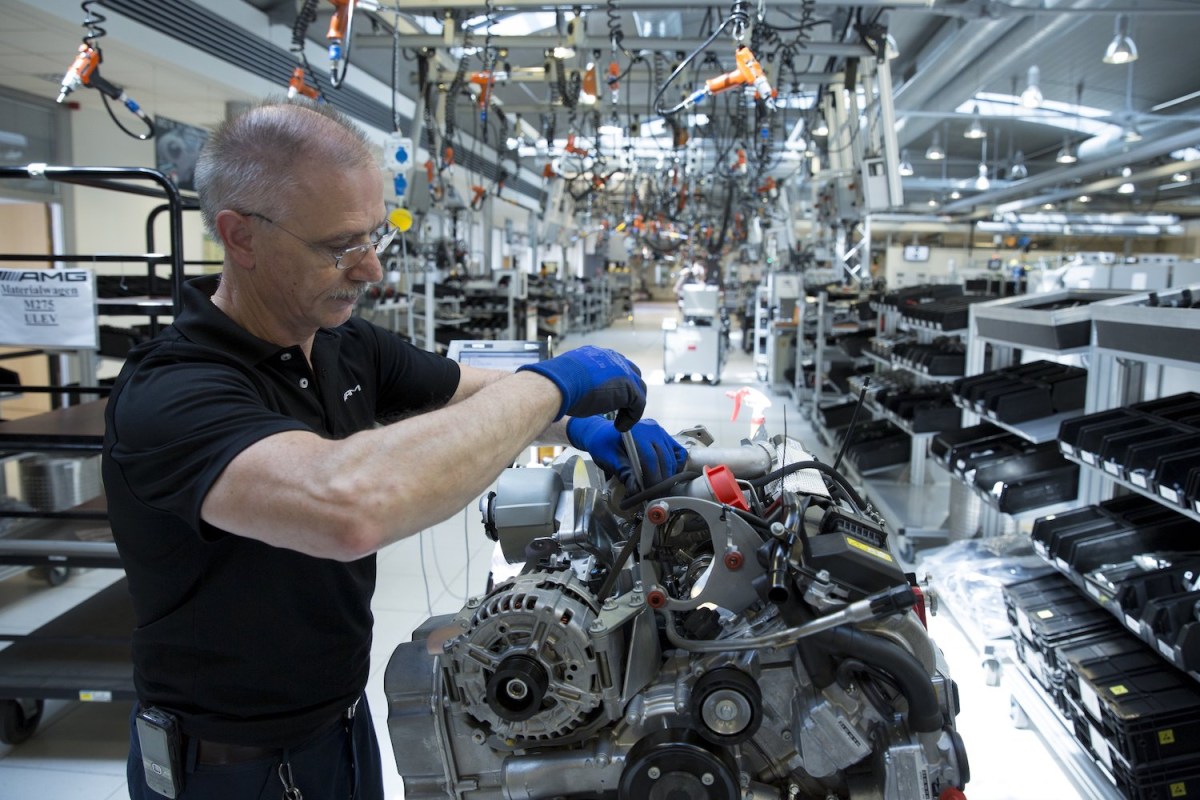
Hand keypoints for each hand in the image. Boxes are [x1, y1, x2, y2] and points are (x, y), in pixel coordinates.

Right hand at [518, 346, 645, 430]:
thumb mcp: (568, 378)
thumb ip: (576, 381)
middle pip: (632, 375)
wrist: (557, 384)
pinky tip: (619, 427)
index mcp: (597, 354)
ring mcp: (623, 371)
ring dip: (630, 407)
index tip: (610, 400)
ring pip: (637, 391)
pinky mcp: (629, 388)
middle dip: (628, 394)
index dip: (616, 385)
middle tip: (619, 411)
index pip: (616, 367)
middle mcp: (612, 358)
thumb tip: (567, 389)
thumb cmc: (554, 384)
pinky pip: (638, 404)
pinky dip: (630, 418)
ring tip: (620, 422)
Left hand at [567, 416, 686, 491]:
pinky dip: (675, 466)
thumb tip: (636, 491)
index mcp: (638, 432)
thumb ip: (624, 474)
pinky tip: (667, 476)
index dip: (653, 479)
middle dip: (661, 481)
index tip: (650, 494)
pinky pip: (678, 453)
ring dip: (668, 476)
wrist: (602, 434)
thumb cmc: (604, 446)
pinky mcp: (665, 438)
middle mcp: (653, 429)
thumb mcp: (609, 460)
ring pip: (673, 458)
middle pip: (664, 459)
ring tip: (659, 490)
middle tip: (656, 497)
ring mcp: (661, 432)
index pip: (651, 459)